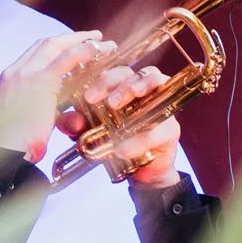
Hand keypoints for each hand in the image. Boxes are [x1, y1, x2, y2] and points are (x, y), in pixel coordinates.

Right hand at [0, 31, 112, 162]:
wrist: (9, 152)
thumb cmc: (20, 146)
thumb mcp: (30, 122)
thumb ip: (48, 112)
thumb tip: (71, 117)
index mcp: (7, 80)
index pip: (33, 54)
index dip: (55, 48)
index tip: (71, 46)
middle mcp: (12, 72)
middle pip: (43, 44)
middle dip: (69, 38)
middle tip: (92, 37)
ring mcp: (23, 73)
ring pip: (54, 45)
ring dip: (79, 40)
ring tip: (100, 41)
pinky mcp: (39, 80)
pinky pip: (66, 58)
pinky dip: (83, 51)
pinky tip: (98, 49)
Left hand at [62, 64, 181, 187]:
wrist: (138, 172)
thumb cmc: (115, 143)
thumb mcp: (90, 133)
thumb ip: (77, 125)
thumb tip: (69, 121)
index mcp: (120, 87)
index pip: (111, 70)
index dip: (101, 78)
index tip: (89, 96)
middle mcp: (142, 90)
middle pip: (132, 71)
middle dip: (117, 82)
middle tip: (108, 101)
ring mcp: (160, 104)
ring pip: (155, 79)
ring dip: (138, 86)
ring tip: (122, 101)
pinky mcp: (171, 128)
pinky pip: (159, 128)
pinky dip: (140, 139)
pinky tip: (123, 149)